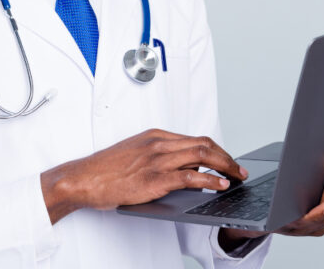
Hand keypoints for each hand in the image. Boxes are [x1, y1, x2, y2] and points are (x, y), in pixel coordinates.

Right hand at [41, 129, 247, 223]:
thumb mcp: (135, 154)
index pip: (195, 139)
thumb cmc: (105, 170)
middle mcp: (158, 144)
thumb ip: (159, 157)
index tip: (227, 160)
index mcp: (154, 136)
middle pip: (204, 144)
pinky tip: (220, 185)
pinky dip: (211, 180)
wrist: (84, 178)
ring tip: (237, 177)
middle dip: (227, 156)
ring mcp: (156, 160)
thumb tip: (185, 168)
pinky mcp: (154, 179)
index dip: (216, 150)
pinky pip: (191, 177)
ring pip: (202, 156)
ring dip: (225, 166)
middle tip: (240, 169)